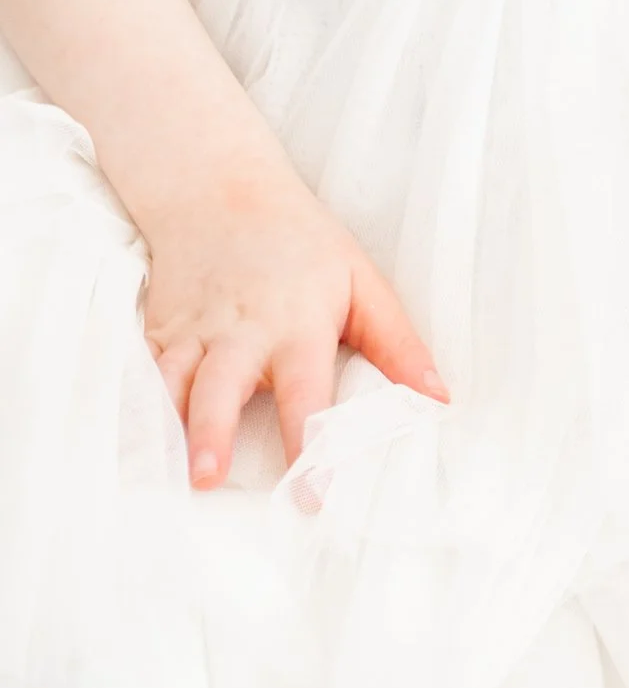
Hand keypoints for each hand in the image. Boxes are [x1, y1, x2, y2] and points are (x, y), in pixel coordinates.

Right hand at [136, 151, 445, 486]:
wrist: (222, 190)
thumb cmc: (303, 242)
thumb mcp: (361, 280)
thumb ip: (398, 343)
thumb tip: (439, 398)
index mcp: (297, 324)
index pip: (305, 392)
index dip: (309, 444)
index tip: (311, 497)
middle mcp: (241, 332)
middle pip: (221, 388)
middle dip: (211, 433)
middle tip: (207, 478)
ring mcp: (193, 331)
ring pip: (172, 385)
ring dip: (167, 428)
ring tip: (162, 474)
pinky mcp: (159, 331)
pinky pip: (142, 374)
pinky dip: (134, 409)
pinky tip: (130, 447)